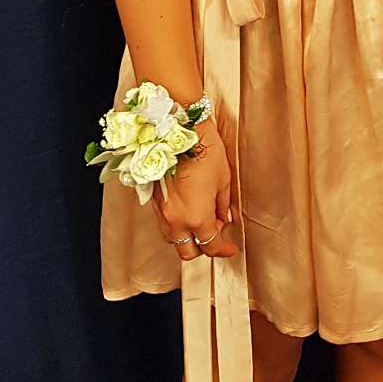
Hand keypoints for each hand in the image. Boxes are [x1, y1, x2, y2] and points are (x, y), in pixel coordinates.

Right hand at [154, 120, 237, 260]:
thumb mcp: (223, 179)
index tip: (230, 247)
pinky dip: (175, 225)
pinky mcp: (153, 201)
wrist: (178, 131)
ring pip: (172, 239)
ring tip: (199, 221)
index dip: (223, 249)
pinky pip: (164, 223)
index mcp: (197, 217)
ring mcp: (162, 211)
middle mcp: (176, 219)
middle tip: (215, 234)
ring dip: (186, 237)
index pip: (210, 245)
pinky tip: (185, 212)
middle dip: (202, 248)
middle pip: (187, 251)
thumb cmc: (204, 150)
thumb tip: (224, 217)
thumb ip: (223, 204)